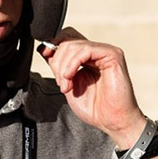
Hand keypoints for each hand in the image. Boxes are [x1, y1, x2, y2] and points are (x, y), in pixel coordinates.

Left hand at [39, 28, 146, 148]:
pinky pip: (85, 50)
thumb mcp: (68, 84)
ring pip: (73, 45)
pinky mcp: (112, 55)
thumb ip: (59, 66)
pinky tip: (71, 77)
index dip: (53, 45)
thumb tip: (44, 48)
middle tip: (62, 83)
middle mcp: (96, 52)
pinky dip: (73, 63)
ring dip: (64, 67)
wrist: (112, 121)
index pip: (66, 37)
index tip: (45, 56)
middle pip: (67, 39)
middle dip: (57, 61)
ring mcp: (105, 52)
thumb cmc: (95, 107)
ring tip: (67, 86)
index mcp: (86, 57)